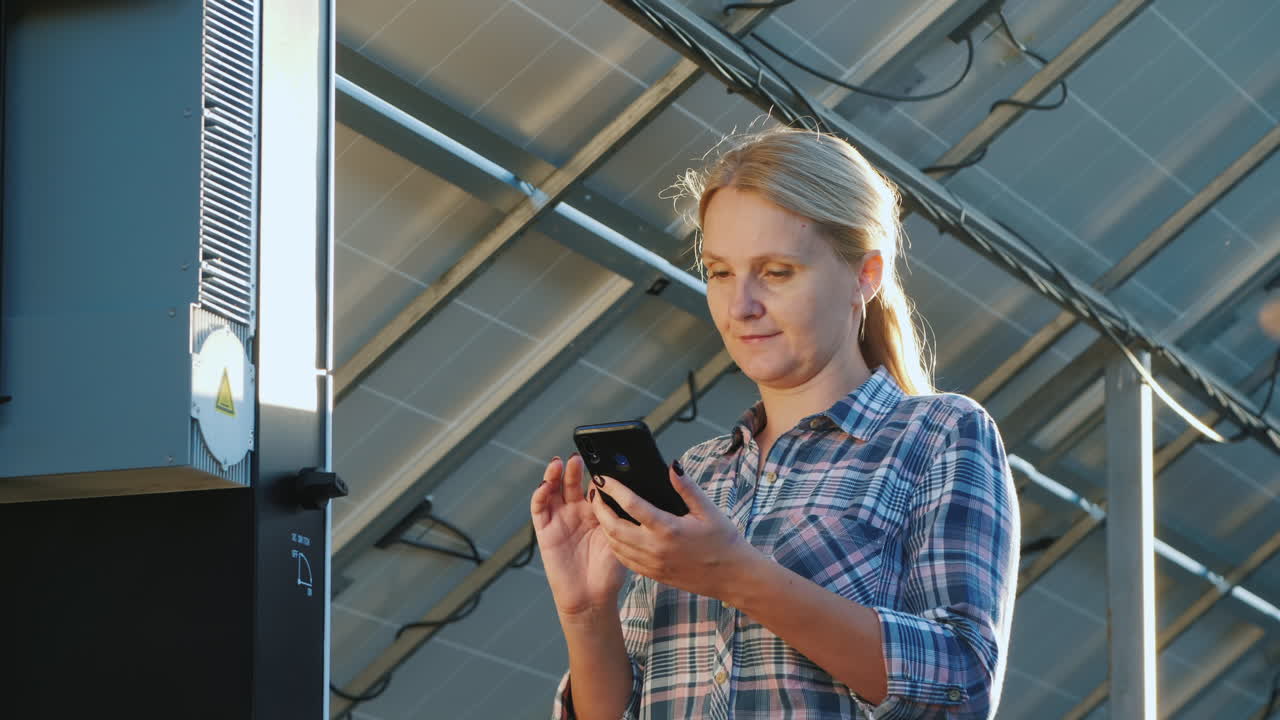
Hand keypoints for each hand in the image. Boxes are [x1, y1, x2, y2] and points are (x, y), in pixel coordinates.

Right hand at [531, 455, 627, 618]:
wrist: (592, 598)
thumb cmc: (609, 571)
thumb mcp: (619, 537)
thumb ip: (618, 515)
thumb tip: (628, 490)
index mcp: (597, 512)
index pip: (593, 485)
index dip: (595, 471)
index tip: (601, 458)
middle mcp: (577, 512)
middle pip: (572, 482)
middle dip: (574, 468)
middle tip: (579, 456)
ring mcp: (560, 519)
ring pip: (553, 490)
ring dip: (553, 475)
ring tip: (558, 463)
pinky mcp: (545, 530)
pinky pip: (539, 509)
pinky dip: (540, 495)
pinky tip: (545, 486)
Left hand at [588, 460, 758, 600]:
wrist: (732, 577)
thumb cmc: (724, 542)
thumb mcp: (709, 510)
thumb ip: (687, 487)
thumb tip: (671, 466)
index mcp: (668, 529)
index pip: (631, 505)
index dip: (613, 489)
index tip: (603, 478)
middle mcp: (656, 548)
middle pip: (614, 527)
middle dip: (599, 508)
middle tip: (595, 493)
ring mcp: (652, 564)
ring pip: (615, 545)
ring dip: (603, 527)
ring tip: (601, 510)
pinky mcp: (653, 574)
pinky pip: (624, 560)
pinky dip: (614, 545)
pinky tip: (614, 533)